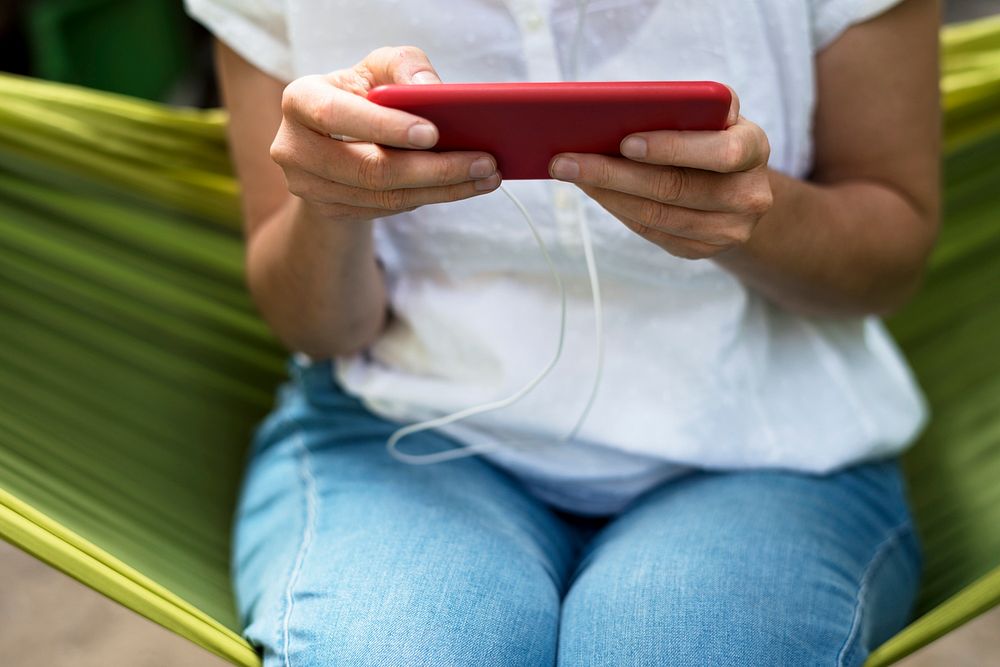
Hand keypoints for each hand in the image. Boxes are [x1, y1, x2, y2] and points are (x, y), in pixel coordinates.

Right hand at [269, 46, 500, 222]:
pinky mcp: (331, 211)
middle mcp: (294, 148)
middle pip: (369, 169)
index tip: (434, 133)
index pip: (336, 115)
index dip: (385, 126)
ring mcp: (309, 187)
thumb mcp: (378, 68)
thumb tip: (432, 91)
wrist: (333, 139)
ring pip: (385, 196)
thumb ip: (404, 67)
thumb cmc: (362, 92)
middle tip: (485, 163)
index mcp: (299, 100)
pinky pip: (388, 209)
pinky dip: (430, 197)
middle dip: (434, 169)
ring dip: (443, 189)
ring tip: (486, 176)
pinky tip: (462, 185)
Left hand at [548, 91, 771, 258]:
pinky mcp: (702, 250)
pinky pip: (652, 232)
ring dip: (606, 193)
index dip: (672, 148)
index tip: (625, 142)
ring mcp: (729, 230)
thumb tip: (632, 104)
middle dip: (614, 172)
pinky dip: (617, 210)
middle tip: (566, 159)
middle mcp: (750, 195)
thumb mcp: (714, 113)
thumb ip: (694, 102)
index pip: (720, 152)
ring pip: (656, 215)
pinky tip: (592, 191)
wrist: (738, 184)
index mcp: (756, 148)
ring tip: (569, 172)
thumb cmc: (713, 134)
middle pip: (674, 188)